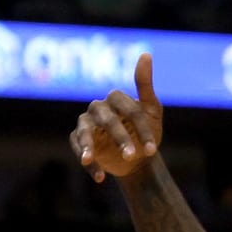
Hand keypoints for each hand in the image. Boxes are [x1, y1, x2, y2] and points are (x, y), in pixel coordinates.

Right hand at [69, 53, 163, 182]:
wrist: (137, 159)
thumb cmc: (146, 131)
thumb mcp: (151, 110)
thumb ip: (145, 84)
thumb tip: (145, 54)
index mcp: (117, 98)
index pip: (130, 110)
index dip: (143, 129)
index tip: (153, 149)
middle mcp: (99, 107)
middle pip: (108, 120)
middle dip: (120, 138)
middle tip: (132, 156)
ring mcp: (86, 123)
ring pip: (85, 132)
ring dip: (89, 148)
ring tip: (88, 160)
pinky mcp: (78, 140)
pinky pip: (78, 149)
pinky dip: (89, 163)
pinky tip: (100, 177)